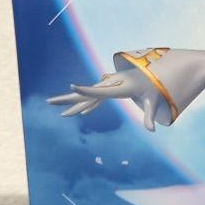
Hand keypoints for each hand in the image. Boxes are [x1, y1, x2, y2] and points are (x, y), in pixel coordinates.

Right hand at [47, 70, 161, 130]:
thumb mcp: (154, 101)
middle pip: (87, 93)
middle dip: (68, 98)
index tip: (71, 87)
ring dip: (71, 102)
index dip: (86, 90)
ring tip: (58, 111)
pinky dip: (86, 105)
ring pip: (87, 95)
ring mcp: (108, 87)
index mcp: (120, 88)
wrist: (152, 73)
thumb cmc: (153, 87)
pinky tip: (79, 114)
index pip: (101, 91)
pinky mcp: (108, 89)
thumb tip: (152, 130)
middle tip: (49, 102)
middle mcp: (110, 86)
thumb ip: (149, 115)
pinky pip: (94, 98)